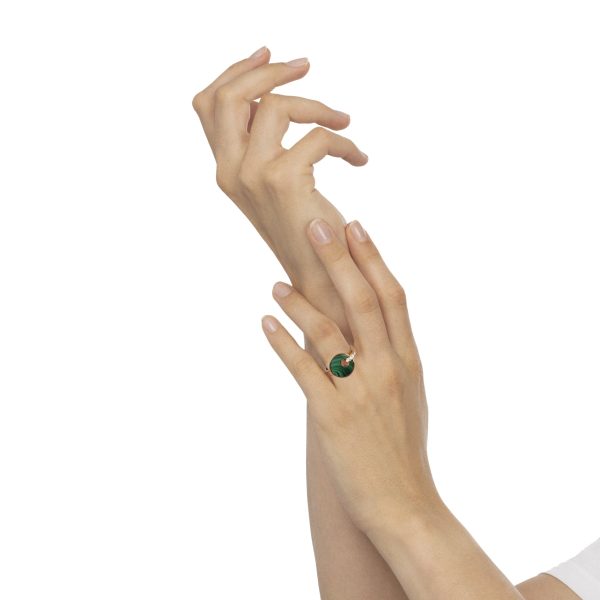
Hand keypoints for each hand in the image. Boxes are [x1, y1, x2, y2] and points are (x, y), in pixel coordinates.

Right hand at [191, 46, 368, 285]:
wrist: (318, 276)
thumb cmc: (303, 230)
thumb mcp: (270, 184)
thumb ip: (258, 145)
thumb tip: (266, 101)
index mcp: (224, 169)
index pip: (209, 104)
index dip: (237, 71)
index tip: (270, 55)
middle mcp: (230, 171)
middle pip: (230, 95)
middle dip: (269, 70)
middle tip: (305, 66)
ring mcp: (252, 176)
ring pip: (274, 106)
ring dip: (318, 106)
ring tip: (343, 120)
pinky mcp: (283, 181)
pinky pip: (317, 136)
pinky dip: (344, 141)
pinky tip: (357, 158)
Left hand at [261, 217, 440, 535]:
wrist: (405, 506)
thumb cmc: (404, 449)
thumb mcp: (411, 395)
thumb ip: (394, 356)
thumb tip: (375, 325)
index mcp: (409, 360)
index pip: (392, 296)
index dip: (373, 258)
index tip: (355, 226)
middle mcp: (388, 369)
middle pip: (362, 300)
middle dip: (338, 258)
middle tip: (315, 224)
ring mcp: (360, 392)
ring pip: (327, 330)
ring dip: (298, 301)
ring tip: (276, 282)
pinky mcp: (330, 416)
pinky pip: (302, 369)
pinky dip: (281, 341)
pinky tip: (265, 321)